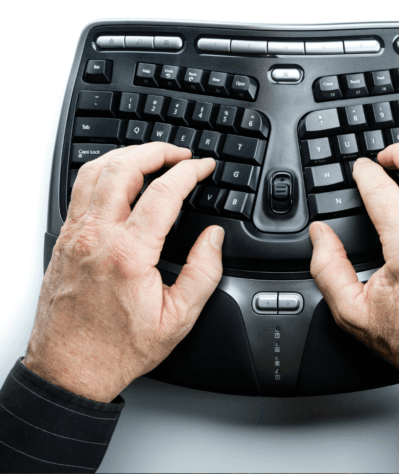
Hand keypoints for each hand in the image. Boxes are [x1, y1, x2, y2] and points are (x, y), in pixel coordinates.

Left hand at [25, 143, 223, 402]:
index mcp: (128, 254)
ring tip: (151, 156)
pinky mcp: (63, 241)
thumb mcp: (177, 319)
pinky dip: (103, 171)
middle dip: (157, 151)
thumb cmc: (118, 348)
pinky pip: (79, 189)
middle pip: (123, 168)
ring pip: (95, 172)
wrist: (70, 369)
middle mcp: (96, 237)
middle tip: (180, 152)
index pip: (163, 192)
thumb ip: (203, 273)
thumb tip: (213, 238)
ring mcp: (75, 236)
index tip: (205, 167)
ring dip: (126, 155)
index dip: (190, 172)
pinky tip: (118, 176)